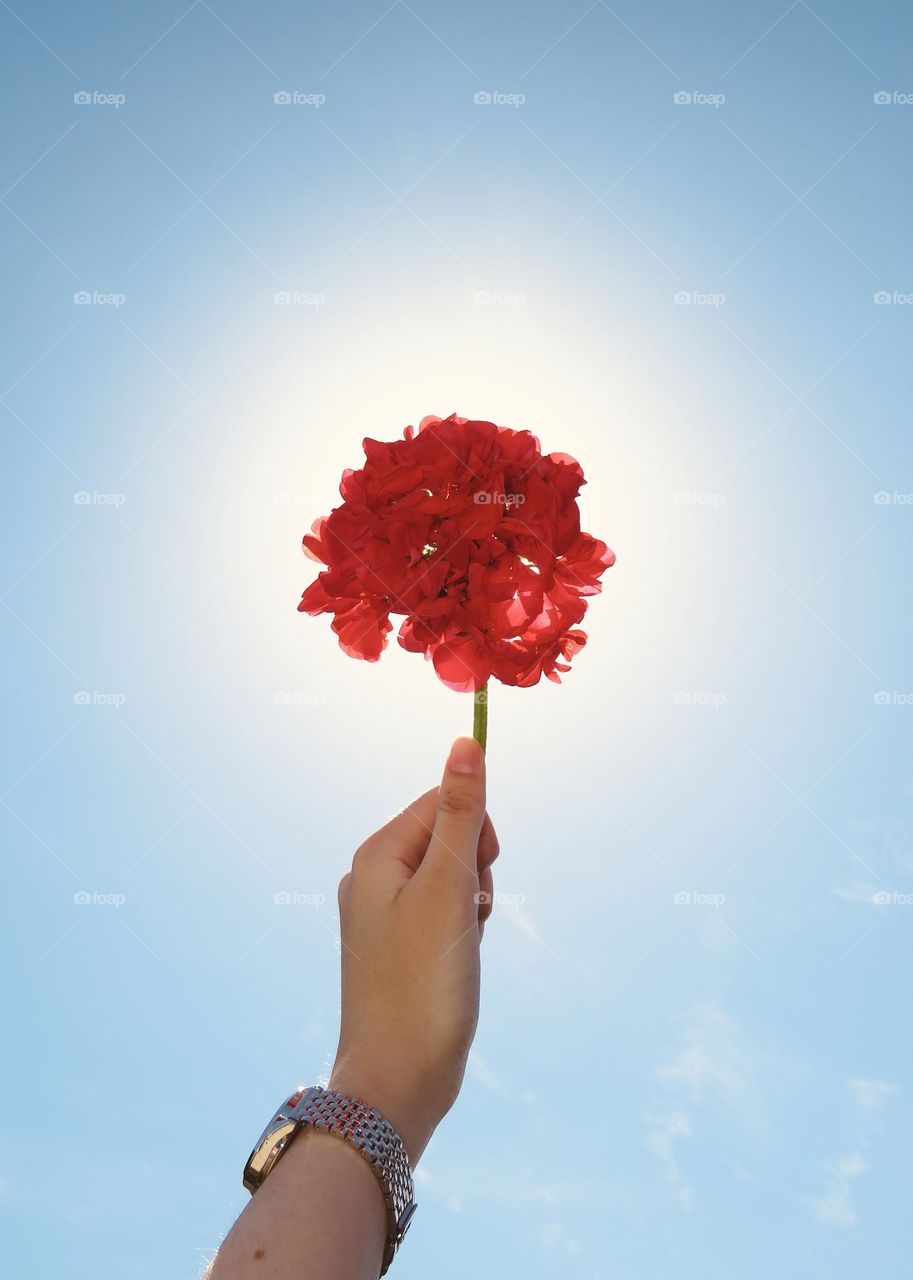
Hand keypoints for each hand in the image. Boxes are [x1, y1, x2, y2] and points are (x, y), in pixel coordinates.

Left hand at [329, 735, 498, 1162]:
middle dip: (475, 871)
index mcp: (376, 855)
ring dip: (473, 903)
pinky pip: (443, 912)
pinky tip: (458, 963)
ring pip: (451, 877)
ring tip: (462, 948)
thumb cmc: (424, 985)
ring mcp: (383, 914)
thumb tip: (465, 741)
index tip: (474, 880)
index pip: (441, 802)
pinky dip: (463, 929)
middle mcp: (372, 877)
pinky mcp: (399, 947)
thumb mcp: (449, 890)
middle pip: (447, 837)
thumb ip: (460, 814)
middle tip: (468, 919)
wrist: (398, 1080)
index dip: (474, 834)